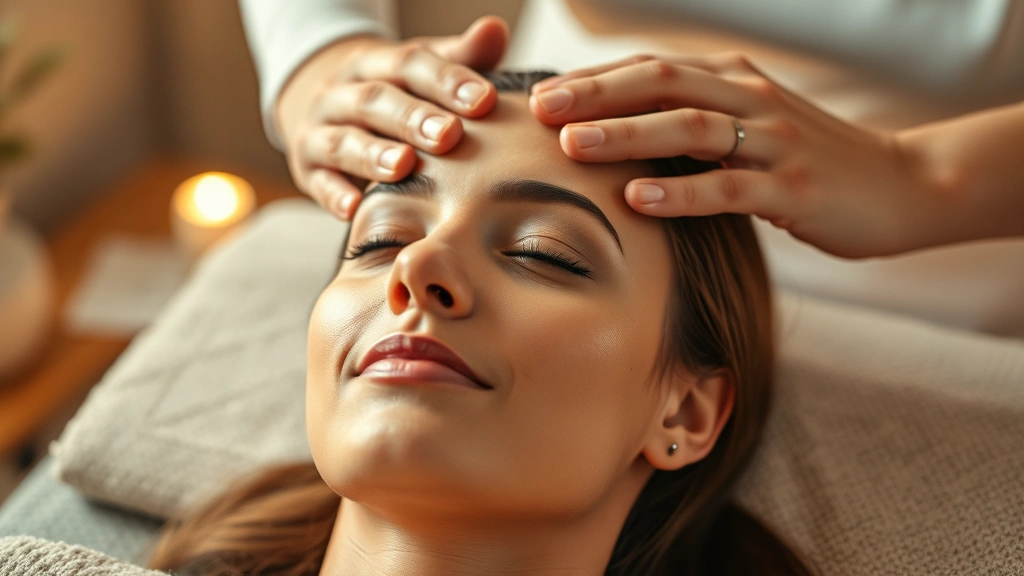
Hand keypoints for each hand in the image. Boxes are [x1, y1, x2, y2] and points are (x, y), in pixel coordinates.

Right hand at [277, 16, 508, 219]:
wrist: (324, 114)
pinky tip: (354, 208)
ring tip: (404, 166)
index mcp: (374, 64)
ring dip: (372, 154)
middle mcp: (341, 93)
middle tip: (449, 136)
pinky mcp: (308, 170)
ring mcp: (319, 131)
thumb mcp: (420, 74)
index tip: (484, 100)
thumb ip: (459, 59)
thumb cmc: (393, 97)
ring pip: (342, 140)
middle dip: (412, 118)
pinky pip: (319, 182)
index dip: (446, 80)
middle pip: (375, 100)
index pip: (409, 64)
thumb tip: (495, 29)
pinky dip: (335, 195)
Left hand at [528, 53, 935, 258]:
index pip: (651, 68)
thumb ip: (694, 121)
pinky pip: (727, 187)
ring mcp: (774, 140)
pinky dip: (680, 191)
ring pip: (689, 127)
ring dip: (626, 134)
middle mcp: (750, 97)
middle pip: (661, 82)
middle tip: (540, 110)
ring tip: (572, 148)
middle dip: (595, 95)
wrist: (901, 184)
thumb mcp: (749, 127)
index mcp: (733, 79)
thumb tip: (619, 132)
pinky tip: (638, 199)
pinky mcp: (793, 188)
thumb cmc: (809, 160)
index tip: (540, 95)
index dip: (593, 79)